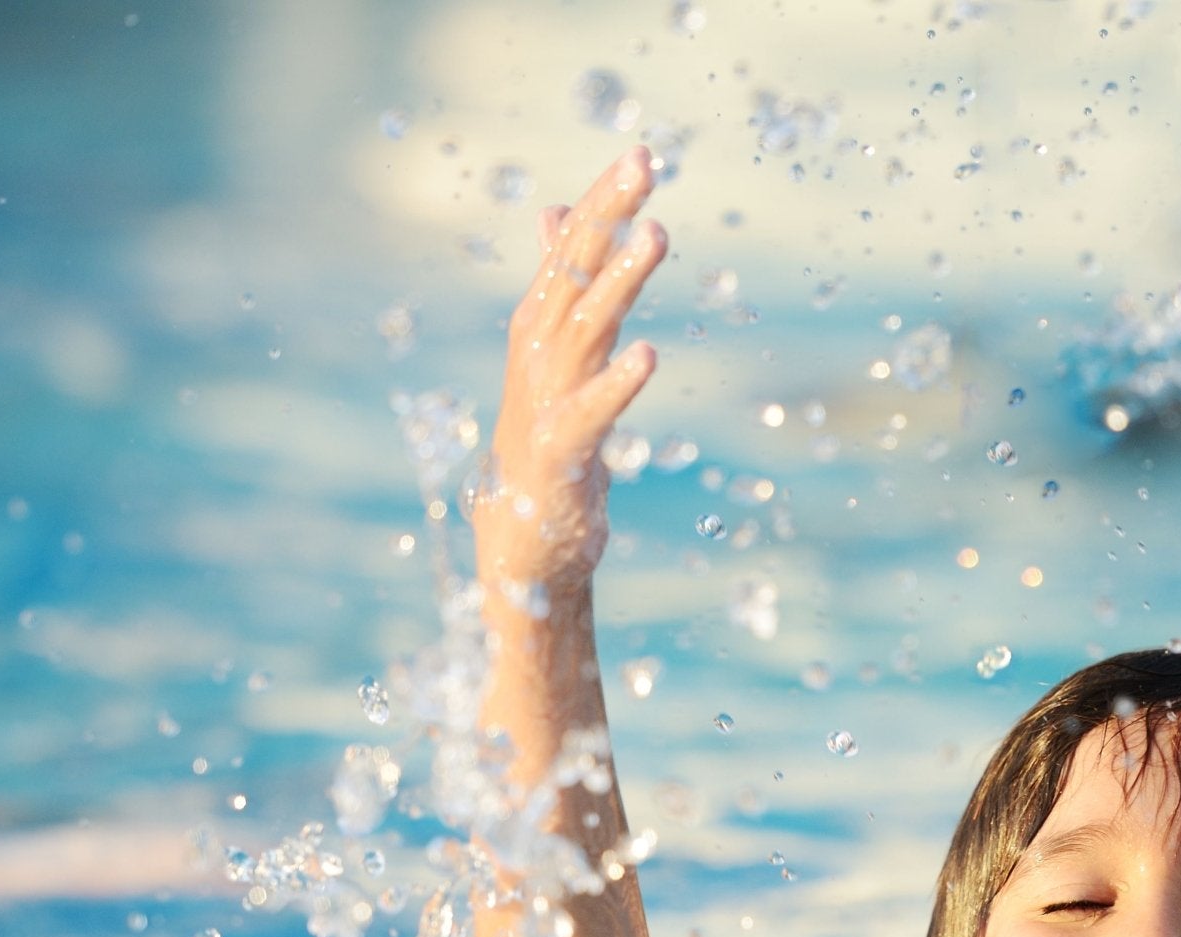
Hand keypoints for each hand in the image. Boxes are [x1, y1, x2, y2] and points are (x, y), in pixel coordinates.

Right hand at [475, 147, 665, 591]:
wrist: (524, 537)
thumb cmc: (547, 444)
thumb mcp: (558, 355)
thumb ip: (561, 287)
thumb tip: (555, 214)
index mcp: (541, 327)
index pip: (572, 248)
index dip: (603, 201)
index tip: (640, 154)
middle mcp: (538, 353)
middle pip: (573, 270)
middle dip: (607, 214)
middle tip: (644, 163)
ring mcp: (544, 400)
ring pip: (584, 326)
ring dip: (618, 279)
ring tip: (657, 235)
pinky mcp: (560, 453)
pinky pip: (591, 411)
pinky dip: (616, 383)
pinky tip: (650, 355)